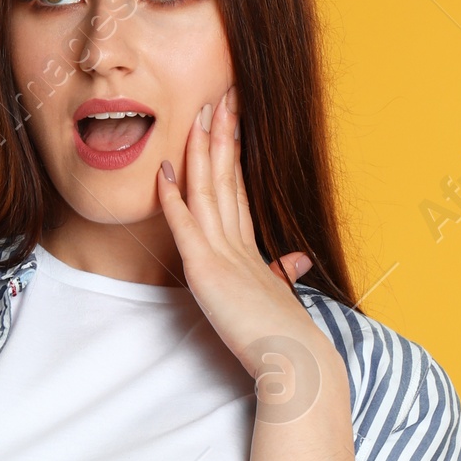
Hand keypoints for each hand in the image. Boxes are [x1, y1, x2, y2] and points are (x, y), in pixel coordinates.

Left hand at [158, 87, 357, 460]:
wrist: (296, 365)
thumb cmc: (288, 343)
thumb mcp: (280, 300)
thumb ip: (280, 274)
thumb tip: (293, 259)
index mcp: (254, 252)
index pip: (238, 192)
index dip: (232, 155)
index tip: (230, 122)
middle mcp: (240, 246)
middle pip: (226, 179)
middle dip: (220, 136)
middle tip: (218, 95)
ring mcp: (224, 256)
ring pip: (208, 191)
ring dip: (199, 151)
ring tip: (196, 112)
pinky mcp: (207, 272)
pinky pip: (186, 225)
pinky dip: (173, 196)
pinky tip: (164, 168)